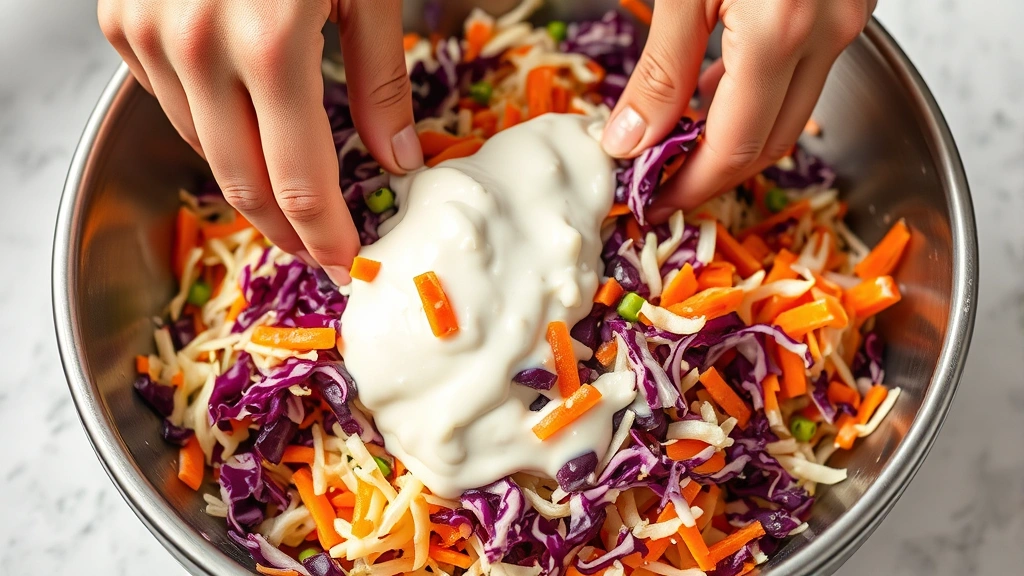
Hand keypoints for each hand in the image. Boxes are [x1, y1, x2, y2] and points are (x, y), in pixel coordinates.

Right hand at [98, 0, 423, 283]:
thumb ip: (382, 79)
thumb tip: (396, 158)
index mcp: (269, 42)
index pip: (297, 180)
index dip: (321, 232)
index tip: (341, 260)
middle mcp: (194, 45)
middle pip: (240, 180)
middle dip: (283, 228)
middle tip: (314, 249)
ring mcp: (146, 32)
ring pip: (200, 147)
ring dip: (247, 180)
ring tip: (289, 198)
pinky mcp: (120, 19)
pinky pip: (168, 101)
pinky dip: (209, 126)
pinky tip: (244, 127)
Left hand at [600, 0, 875, 220]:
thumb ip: (659, 68)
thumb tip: (630, 140)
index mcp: (780, 29)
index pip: (736, 146)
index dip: (691, 186)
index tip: (649, 201)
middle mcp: (828, 31)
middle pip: (771, 141)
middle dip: (713, 175)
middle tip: (660, 186)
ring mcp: (845, 16)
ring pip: (791, 111)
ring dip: (735, 139)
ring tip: (677, 149)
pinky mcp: (846, 2)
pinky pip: (802, 73)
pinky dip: (755, 97)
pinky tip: (714, 95)